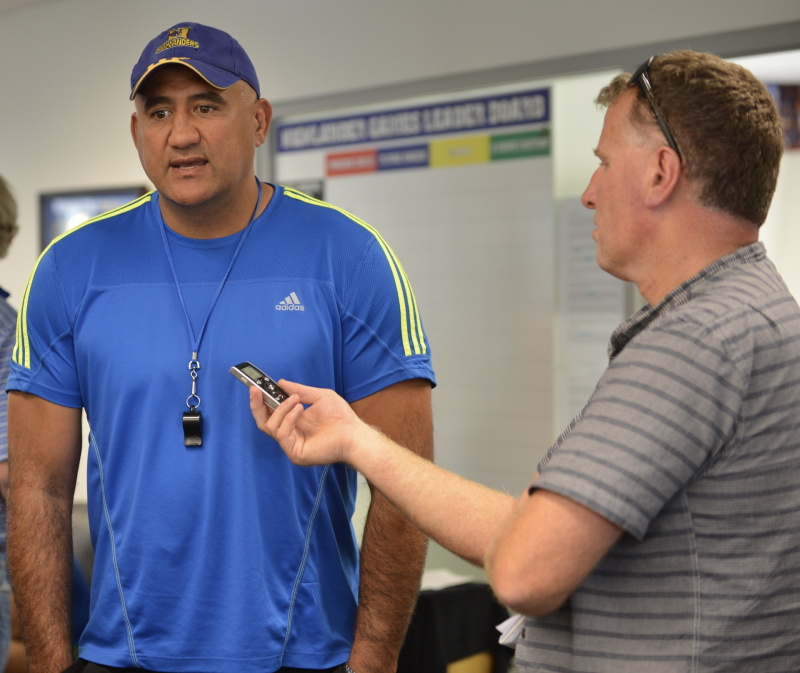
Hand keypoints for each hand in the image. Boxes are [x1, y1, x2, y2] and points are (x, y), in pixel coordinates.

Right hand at [248, 380, 362, 466]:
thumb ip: (299, 390)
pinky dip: (289, 419)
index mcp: (294, 422)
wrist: (354, 433)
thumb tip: (280, 383)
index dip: (260, 401)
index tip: (255, 387)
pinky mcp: (295, 453)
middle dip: (257, 405)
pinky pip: (282, 434)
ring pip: (271, 426)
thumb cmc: (340, 417)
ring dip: (281, 409)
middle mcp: (290, 434)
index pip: (270, 413)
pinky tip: (300, 410)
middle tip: (256, 391)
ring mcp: (291, 445)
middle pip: (263, 422)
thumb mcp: (319, 396)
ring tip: (296, 400)